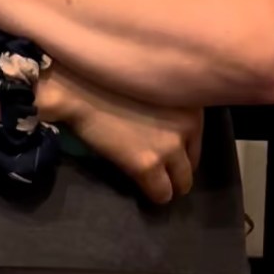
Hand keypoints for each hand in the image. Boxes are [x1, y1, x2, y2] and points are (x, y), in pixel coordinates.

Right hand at [40, 67, 202, 203]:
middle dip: (175, 166)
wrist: (78, 87)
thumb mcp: (150, 86)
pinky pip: (162, 194)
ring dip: (167, 183)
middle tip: (153, 162)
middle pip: (193, 162)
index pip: (195, 139)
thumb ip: (166, 106)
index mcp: (188, 102)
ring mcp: (169, 146)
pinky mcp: (148, 165)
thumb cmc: (107, 79)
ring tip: (148, 176)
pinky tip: (139, 185)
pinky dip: (152, 193)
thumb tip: (167, 130)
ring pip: (182, 184)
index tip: (160, 145)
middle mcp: (188, 125)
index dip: (178, 145)